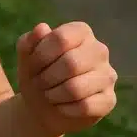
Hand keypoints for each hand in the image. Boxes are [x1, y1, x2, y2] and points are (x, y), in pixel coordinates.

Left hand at [16, 21, 117, 136]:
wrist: (43, 106)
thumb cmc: (37, 73)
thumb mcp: (26, 56)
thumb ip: (29, 41)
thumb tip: (42, 28)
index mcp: (81, 32)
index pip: (61, 38)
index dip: (40, 55)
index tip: (32, 66)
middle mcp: (99, 50)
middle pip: (71, 63)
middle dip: (46, 77)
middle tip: (39, 83)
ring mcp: (108, 75)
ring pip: (77, 88)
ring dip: (54, 95)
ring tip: (49, 94)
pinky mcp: (109, 100)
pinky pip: (86, 106)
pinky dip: (65, 109)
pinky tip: (61, 106)